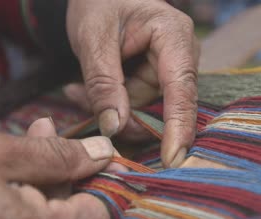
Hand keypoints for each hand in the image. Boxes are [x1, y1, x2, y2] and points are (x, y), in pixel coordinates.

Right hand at [0, 118, 112, 218]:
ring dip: (54, 180)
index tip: (98, 150)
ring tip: (36, 138)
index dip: (106, 177)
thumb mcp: (3, 154)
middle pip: (84, 218)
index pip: (105, 211)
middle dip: (75, 173)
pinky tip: (21, 168)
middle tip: (56, 136)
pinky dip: (36, 198)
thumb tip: (105, 153)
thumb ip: (61, 155)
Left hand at [66, 0, 198, 167]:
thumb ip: (103, 82)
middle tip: (81, 97)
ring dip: (108, 108)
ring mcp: (170, 72)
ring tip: (79, 88)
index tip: (173, 159)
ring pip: (143, 112)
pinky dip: (110, 104)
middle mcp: (180, 57)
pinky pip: (135, 107)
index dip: (178, 127)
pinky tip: (85, 89)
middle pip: (160, 107)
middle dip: (121, 113)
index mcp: (174, 36)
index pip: (181, 90)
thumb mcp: (93, 39)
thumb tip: (115, 127)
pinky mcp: (156, 83)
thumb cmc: (98, 4)